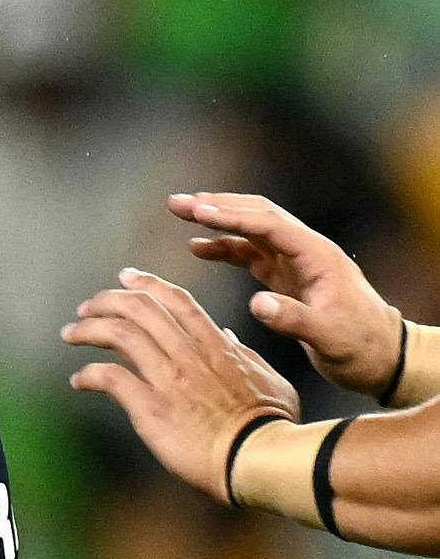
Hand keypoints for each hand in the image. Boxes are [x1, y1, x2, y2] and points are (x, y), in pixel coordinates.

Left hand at [65, 266, 298, 501]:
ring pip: (120, 334)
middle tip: (86, 308)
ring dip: (88, 330)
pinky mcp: (151, 407)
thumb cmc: (268, 425)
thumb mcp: (266, 379)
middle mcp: (189, 354)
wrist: (257, 458)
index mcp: (216, 345)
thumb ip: (242, 356)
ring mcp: (169, 379)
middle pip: (141, 308)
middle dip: (107, 301)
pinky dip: (87, 374)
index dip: (147, 283)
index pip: (176, 300)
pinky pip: (110, 378)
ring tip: (70, 334)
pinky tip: (77, 381)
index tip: (125, 277)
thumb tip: (226, 337)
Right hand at [170, 191, 407, 397]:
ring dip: (218, 221)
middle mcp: (306, 251)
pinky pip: (250, 254)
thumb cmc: (360, 345)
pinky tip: (198, 247)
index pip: (271, 225)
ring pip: (252, 231)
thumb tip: (257, 304)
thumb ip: (294, 319)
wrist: (380, 355)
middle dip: (218, 206)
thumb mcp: (330, 336)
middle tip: (178, 203)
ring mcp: (296, 263)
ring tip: (182, 213)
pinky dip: (224, 247)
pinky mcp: (287, 277)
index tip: (198, 212)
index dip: (233, 217)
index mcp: (318, 257)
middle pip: (259, 216)